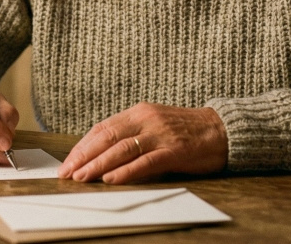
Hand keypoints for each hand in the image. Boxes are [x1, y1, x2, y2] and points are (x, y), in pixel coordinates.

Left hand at [58, 103, 227, 183]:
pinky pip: (146, 161)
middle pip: (107, 138)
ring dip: (99, 165)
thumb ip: (131, 135)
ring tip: (82, 177)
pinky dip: (127, 171)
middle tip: (67, 173)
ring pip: (122, 150)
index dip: (83, 146)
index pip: (103, 129)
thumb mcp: (154, 125)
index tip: (68, 162)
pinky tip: (112, 179)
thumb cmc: (186, 130)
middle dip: (84, 156)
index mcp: (139, 112)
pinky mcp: (175, 150)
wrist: (222, 129)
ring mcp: (161, 134)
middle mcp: (147, 120)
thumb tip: (101, 155)